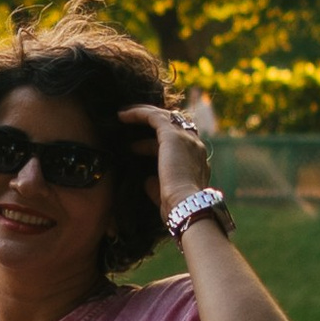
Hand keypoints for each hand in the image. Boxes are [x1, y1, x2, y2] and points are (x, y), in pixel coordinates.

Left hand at [119, 101, 210, 218]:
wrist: (185, 205)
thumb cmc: (176, 206)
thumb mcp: (165, 194)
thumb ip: (157, 184)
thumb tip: (148, 179)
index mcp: (197, 161)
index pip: (179, 142)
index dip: (157, 142)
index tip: (139, 146)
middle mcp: (195, 146)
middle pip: (174, 125)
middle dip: (153, 121)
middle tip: (132, 122)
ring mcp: (186, 139)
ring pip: (165, 116)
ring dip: (144, 114)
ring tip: (124, 115)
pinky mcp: (172, 135)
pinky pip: (153, 116)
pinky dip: (138, 113)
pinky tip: (122, 115)